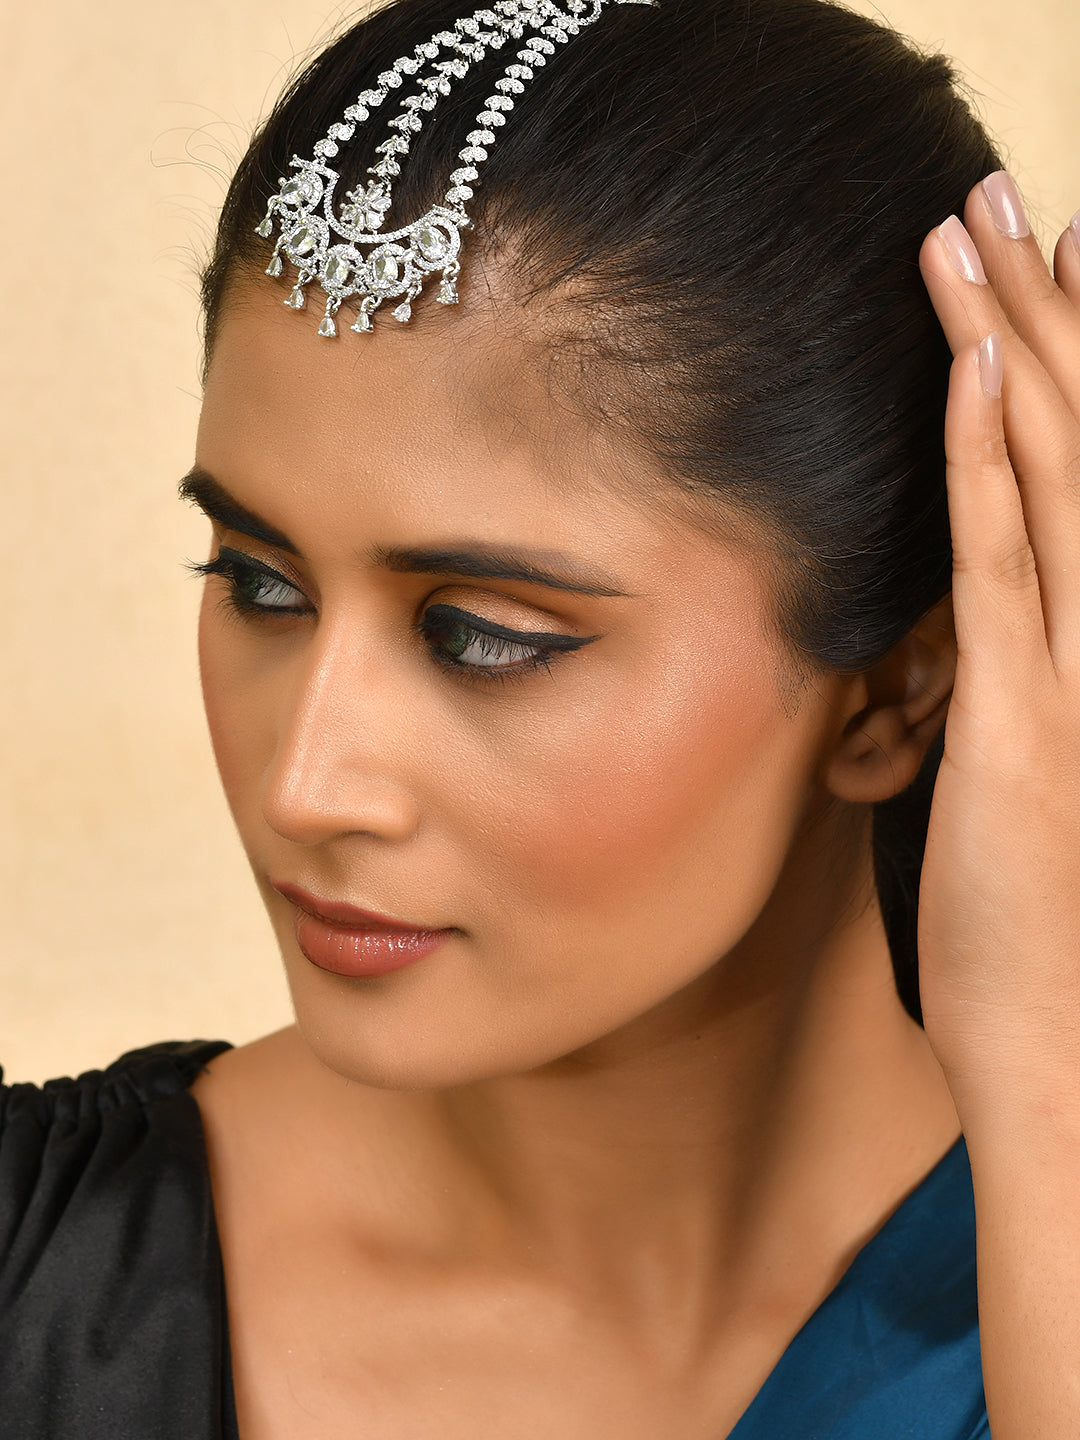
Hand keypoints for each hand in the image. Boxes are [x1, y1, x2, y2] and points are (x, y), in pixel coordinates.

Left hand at [914, 175, 1079, 1117]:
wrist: (1067, 1049)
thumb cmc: (1044, 929)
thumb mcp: (1030, 780)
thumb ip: (1008, 680)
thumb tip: (972, 615)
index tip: (1057, 264)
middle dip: (1050, 309)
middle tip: (1010, 197)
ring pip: (1056, 472)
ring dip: (1016, 345)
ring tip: (976, 233)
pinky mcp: (1025, 717)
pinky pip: (1005, 563)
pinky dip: (994, 460)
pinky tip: (975, 370)